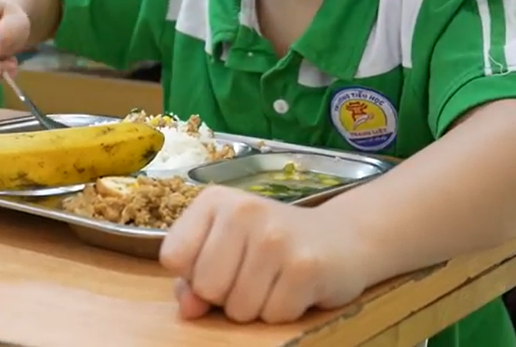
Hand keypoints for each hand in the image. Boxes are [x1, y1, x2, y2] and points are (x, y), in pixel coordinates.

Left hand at [159, 186, 366, 323]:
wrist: (343, 237)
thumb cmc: (272, 245)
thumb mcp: (227, 249)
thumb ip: (195, 277)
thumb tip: (189, 308)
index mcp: (216, 200)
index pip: (173, 256)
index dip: (193, 274)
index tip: (220, 263)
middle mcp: (244, 211)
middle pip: (206, 287)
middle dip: (226, 295)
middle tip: (253, 276)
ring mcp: (275, 238)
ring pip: (238, 308)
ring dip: (256, 307)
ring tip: (275, 281)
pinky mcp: (305, 266)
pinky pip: (273, 315)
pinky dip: (283, 312)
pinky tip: (295, 288)